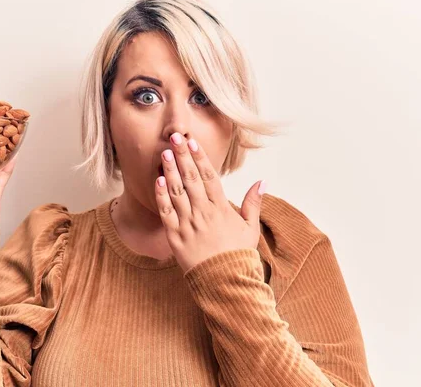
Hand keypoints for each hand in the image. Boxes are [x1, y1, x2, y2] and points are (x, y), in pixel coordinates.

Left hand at [155, 132, 265, 272]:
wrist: (225, 283)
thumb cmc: (239, 256)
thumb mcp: (251, 229)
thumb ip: (253, 203)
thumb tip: (262, 181)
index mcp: (221, 209)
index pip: (209, 177)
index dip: (200, 157)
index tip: (192, 142)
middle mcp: (203, 213)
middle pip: (191, 178)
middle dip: (182, 156)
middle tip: (174, 137)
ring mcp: (188, 224)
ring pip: (177, 192)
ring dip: (170, 171)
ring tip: (164, 153)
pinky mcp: (175, 237)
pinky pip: (166, 212)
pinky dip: (161, 196)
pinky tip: (158, 181)